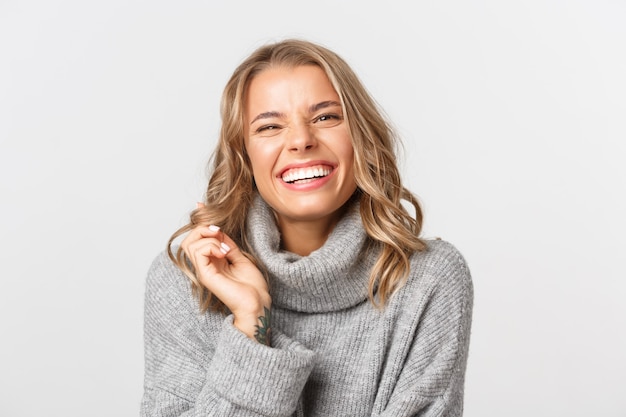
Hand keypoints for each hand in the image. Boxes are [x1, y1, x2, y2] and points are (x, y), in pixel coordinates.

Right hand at [181, 207, 270, 342]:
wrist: (258, 303)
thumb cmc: (252, 286)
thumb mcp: (239, 256)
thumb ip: (227, 243)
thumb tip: (218, 227)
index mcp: (211, 260)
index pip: (196, 237)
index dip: (198, 220)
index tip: (201, 205)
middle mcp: (205, 265)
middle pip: (189, 239)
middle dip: (203, 228)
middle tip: (220, 232)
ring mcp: (203, 271)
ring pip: (190, 243)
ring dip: (209, 238)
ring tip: (226, 247)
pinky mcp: (206, 276)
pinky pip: (199, 252)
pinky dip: (212, 246)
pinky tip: (225, 253)